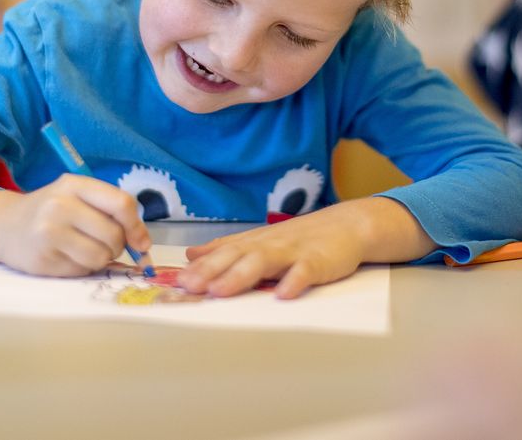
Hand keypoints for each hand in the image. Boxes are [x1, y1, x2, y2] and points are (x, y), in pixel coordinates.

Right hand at [0, 175, 150, 277]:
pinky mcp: (43, 260)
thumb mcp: (77, 196)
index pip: (121, 204)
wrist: (5, 225)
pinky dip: (82, 268)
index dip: (137, 226)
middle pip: (114, 236)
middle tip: (104, 244)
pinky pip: (81, 271)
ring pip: (100, 258)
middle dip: (117, 246)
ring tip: (83, 249)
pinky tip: (66, 257)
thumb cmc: (52, 210)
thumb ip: (111, 211)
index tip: (141, 241)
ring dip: (100, 259)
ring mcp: (49, 234)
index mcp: (74, 185)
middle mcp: (60, 206)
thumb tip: (143, 245)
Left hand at [179, 197, 433, 299]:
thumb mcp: (259, 240)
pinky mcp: (318, 262)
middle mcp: (268, 245)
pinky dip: (294, 282)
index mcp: (253, 243)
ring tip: (221, 291)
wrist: (346, 226)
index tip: (175, 283)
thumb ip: (226, 248)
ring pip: (263, 263)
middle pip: (236, 257)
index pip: (221, 254)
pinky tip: (283, 295)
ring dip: (240, 276)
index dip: (199, 268)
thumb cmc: (300, 238)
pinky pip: (305, 272)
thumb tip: (190, 255)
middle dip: (210, 272)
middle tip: (188, 287)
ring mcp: (293, 252)